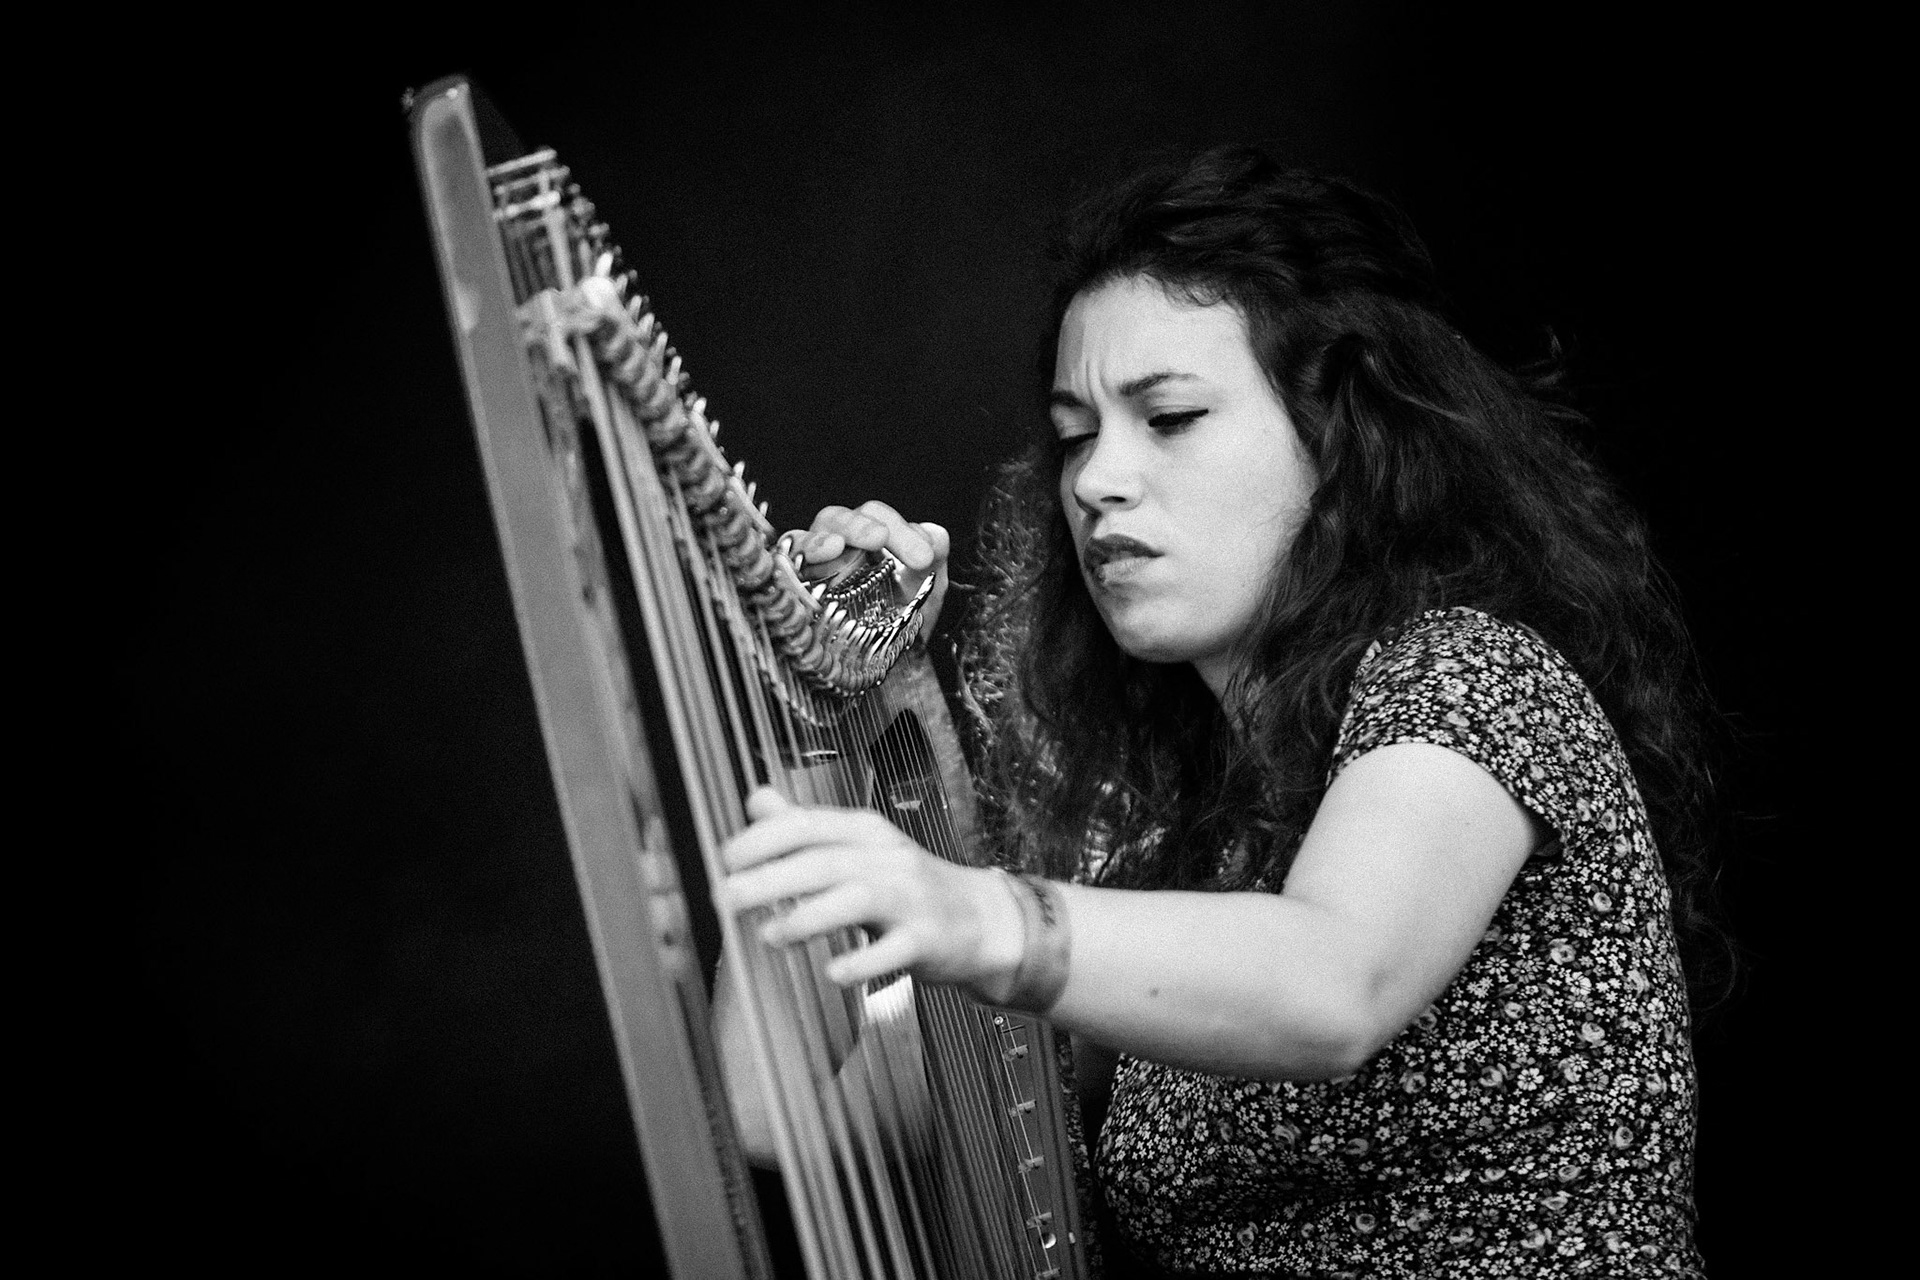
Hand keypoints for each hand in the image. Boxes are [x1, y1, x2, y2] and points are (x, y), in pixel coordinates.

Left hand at [720, 787, 1022, 994]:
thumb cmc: (907, 885)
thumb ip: (806, 826)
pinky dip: (863, 962)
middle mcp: (887, 858)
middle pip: (823, 862)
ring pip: (856, 899)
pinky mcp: (927, 940)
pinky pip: (894, 951)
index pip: (807, 824)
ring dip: (808, 917)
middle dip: (769, 878)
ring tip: (768, 935)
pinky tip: (833, 973)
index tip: (724, 861)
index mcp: (864, 831)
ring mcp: (911, 899)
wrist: (980, 919)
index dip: (762, 839)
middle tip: (724, 899)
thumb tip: (755, 798)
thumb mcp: (859, 846)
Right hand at [786, 501, 949, 639]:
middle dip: (858, 527)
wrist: (896, 661)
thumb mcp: (930, 584)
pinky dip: (797, 563)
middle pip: (837, 519)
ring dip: (820, 540)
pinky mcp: (796, 591)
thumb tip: (931, 538)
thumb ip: (935, 552)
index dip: (899, 530)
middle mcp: (837, 546)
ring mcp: (812, 567)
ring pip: (805, 538)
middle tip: (879, 538)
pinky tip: (815, 562)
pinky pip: (786, 568)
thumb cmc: (907, 614)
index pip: (875, 516)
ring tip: (837, 546)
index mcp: (868, 535)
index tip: (923, 557)